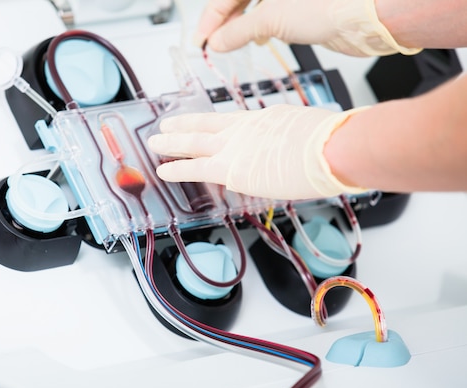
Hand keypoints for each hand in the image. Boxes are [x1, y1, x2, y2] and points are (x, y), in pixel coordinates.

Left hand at [148, 104, 367, 200]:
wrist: (329, 148)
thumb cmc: (329, 142)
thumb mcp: (308, 130)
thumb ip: (292, 140)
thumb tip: (294, 150)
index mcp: (262, 118)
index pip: (229, 121)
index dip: (210, 123)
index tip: (200, 123)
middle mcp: (243, 129)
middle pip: (204, 125)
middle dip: (182, 127)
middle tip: (165, 126)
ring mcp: (234, 147)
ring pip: (193, 143)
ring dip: (171, 144)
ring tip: (155, 143)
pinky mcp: (231, 169)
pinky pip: (195, 169)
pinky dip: (177, 169)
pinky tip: (163, 171)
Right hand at [194, 0, 420, 56]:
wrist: (366, 18)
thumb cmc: (328, 5)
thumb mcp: (271, 18)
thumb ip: (238, 30)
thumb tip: (218, 42)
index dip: (211, 18)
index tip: (201, 40)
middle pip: (239, 0)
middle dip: (224, 22)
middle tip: (212, 44)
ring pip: (254, 7)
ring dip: (241, 26)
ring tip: (231, 44)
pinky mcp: (301, 6)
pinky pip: (271, 15)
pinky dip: (260, 27)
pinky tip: (258, 39)